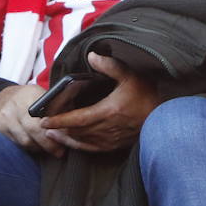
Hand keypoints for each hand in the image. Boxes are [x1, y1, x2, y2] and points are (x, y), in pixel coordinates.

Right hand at [0, 85, 66, 156]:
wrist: (1, 98)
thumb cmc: (28, 98)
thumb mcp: (42, 94)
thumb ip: (57, 106)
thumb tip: (73, 122)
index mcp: (30, 95)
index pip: (44, 116)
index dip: (55, 130)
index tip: (65, 138)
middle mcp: (15, 107)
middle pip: (33, 131)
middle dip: (48, 144)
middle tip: (59, 151)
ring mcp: (4, 119)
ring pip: (24, 142)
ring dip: (38, 147)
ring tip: (48, 148)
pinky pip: (15, 145)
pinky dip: (26, 148)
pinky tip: (34, 146)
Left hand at [39, 52, 159, 151]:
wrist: (162, 116)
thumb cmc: (147, 94)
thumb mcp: (131, 75)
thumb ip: (110, 66)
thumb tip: (92, 56)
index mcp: (109, 111)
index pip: (77, 118)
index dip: (59, 120)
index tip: (44, 120)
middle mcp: (108, 128)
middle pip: (76, 131)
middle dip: (58, 128)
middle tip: (44, 124)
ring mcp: (111, 139)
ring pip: (81, 141)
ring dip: (65, 137)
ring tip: (52, 132)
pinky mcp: (114, 145)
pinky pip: (91, 148)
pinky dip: (77, 146)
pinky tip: (70, 142)